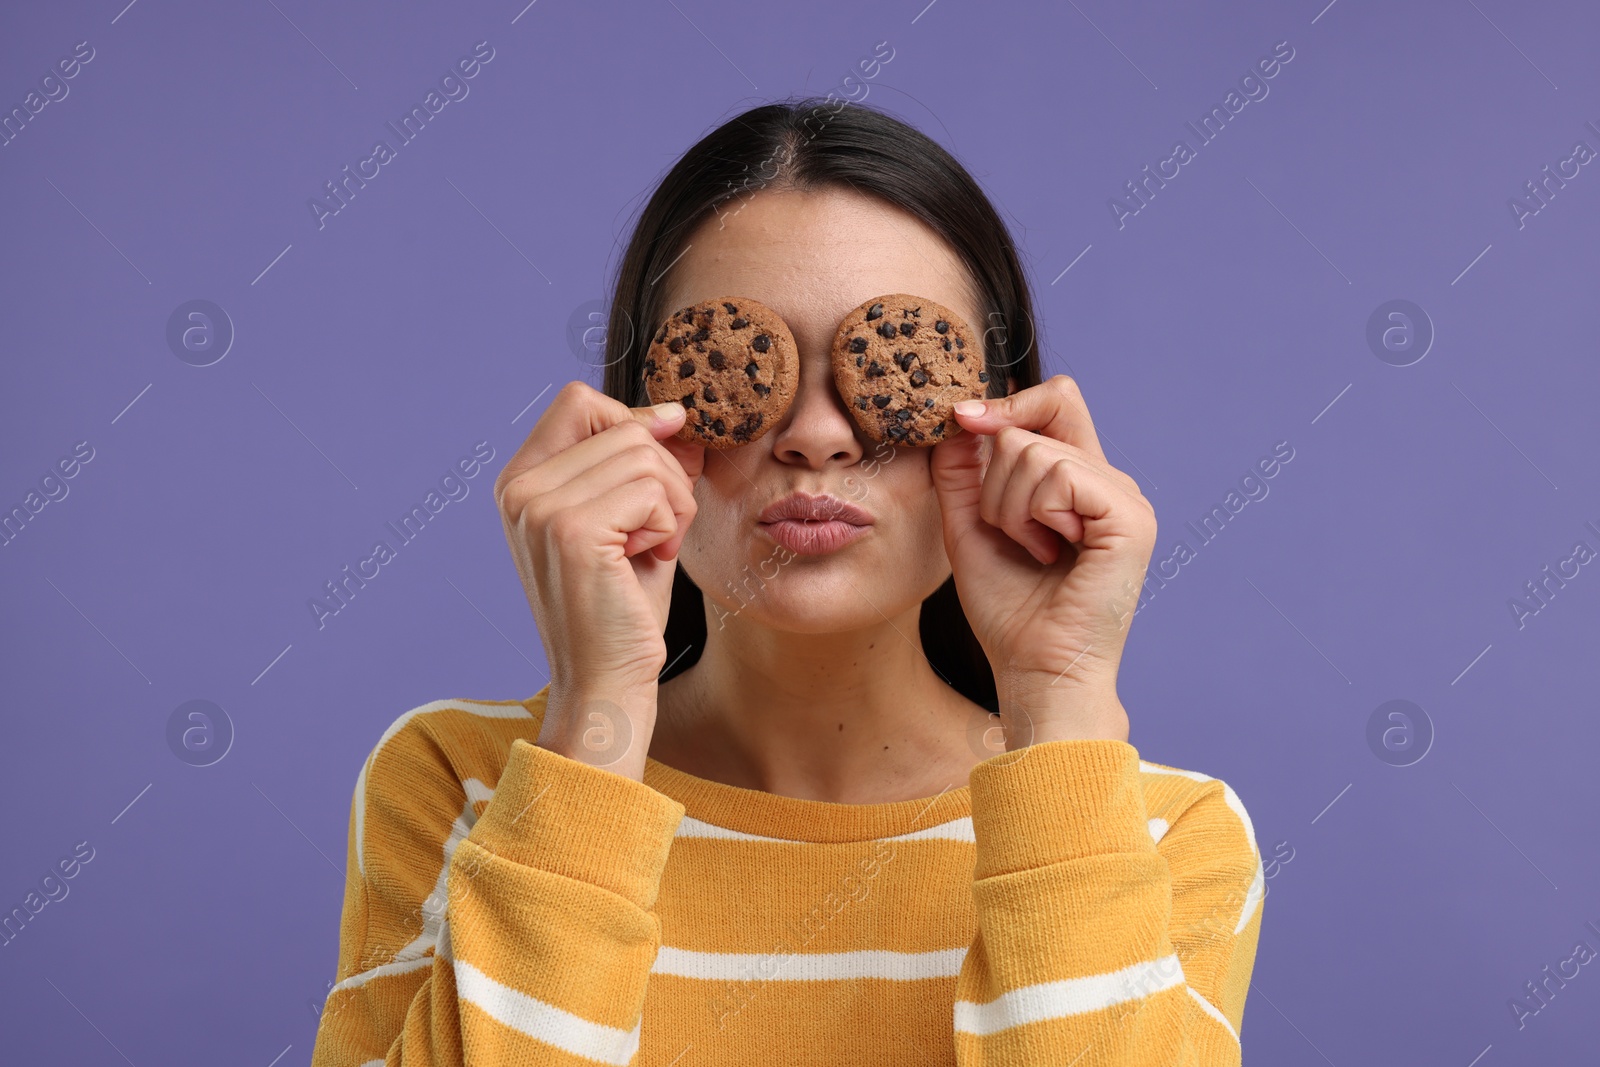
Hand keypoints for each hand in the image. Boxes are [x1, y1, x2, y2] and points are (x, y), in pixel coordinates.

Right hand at [492, 382, 700, 778]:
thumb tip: (675, 413)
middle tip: (657, 529)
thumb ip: (640, 462)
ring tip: (652, 546)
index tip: (661, 463)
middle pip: (622, 427)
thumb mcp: (630, 518)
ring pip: (643, 455)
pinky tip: (650, 558)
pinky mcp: (572, 531)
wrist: (607, 680)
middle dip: (663, 474)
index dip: (632, 420)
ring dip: (671, 502)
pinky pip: (652, 490)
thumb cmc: (622, 605)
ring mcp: (540, 508)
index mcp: (521, 480)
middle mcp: (519, 488)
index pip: (579, 400)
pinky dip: (670, 523)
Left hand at [929, 375, 1155, 743]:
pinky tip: (1052, 553)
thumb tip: (959, 416)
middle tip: (1016, 538)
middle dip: (994, 484)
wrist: (1034, 669)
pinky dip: (1035, 516)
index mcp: (1080, 480)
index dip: (1008, 403)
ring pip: (1033, 453)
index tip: (963, 418)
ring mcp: (1125, 498)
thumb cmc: (1008, 611)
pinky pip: (1058, 477)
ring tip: (1035, 552)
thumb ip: (963, 471)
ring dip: (1010, 509)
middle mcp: (1108, 482)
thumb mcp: (970, 527)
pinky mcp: (1129, 518)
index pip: (1055, 402)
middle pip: (1030, 427)